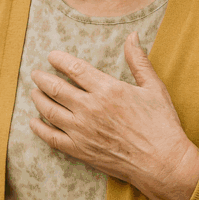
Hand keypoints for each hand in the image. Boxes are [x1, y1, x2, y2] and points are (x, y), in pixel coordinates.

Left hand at [28, 32, 198, 199]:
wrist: (164, 164)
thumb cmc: (162, 125)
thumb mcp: (154, 88)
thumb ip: (138, 60)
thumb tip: (132, 35)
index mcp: (107, 89)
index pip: (74, 68)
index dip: (59, 60)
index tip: (51, 56)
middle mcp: (90, 108)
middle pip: (56, 88)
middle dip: (42, 78)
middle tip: (36, 73)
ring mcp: (83, 131)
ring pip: (49, 110)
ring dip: (38, 99)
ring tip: (34, 92)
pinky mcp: (81, 150)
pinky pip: (52, 137)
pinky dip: (39, 128)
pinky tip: (34, 121)